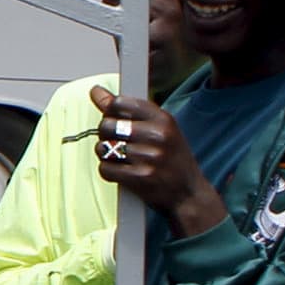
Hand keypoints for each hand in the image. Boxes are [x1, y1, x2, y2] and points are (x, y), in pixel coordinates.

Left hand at [89, 85, 228, 237]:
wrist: (189, 193)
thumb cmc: (171, 158)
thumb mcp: (159, 128)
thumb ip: (127, 109)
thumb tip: (95, 91)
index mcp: (163, 119)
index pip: (119, 103)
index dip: (110, 112)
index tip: (116, 120)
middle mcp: (157, 136)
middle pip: (106, 125)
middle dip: (105, 135)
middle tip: (119, 143)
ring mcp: (149, 157)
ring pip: (103, 148)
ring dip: (106, 154)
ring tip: (122, 158)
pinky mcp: (140, 177)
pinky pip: (105, 168)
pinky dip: (109, 171)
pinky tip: (122, 171)